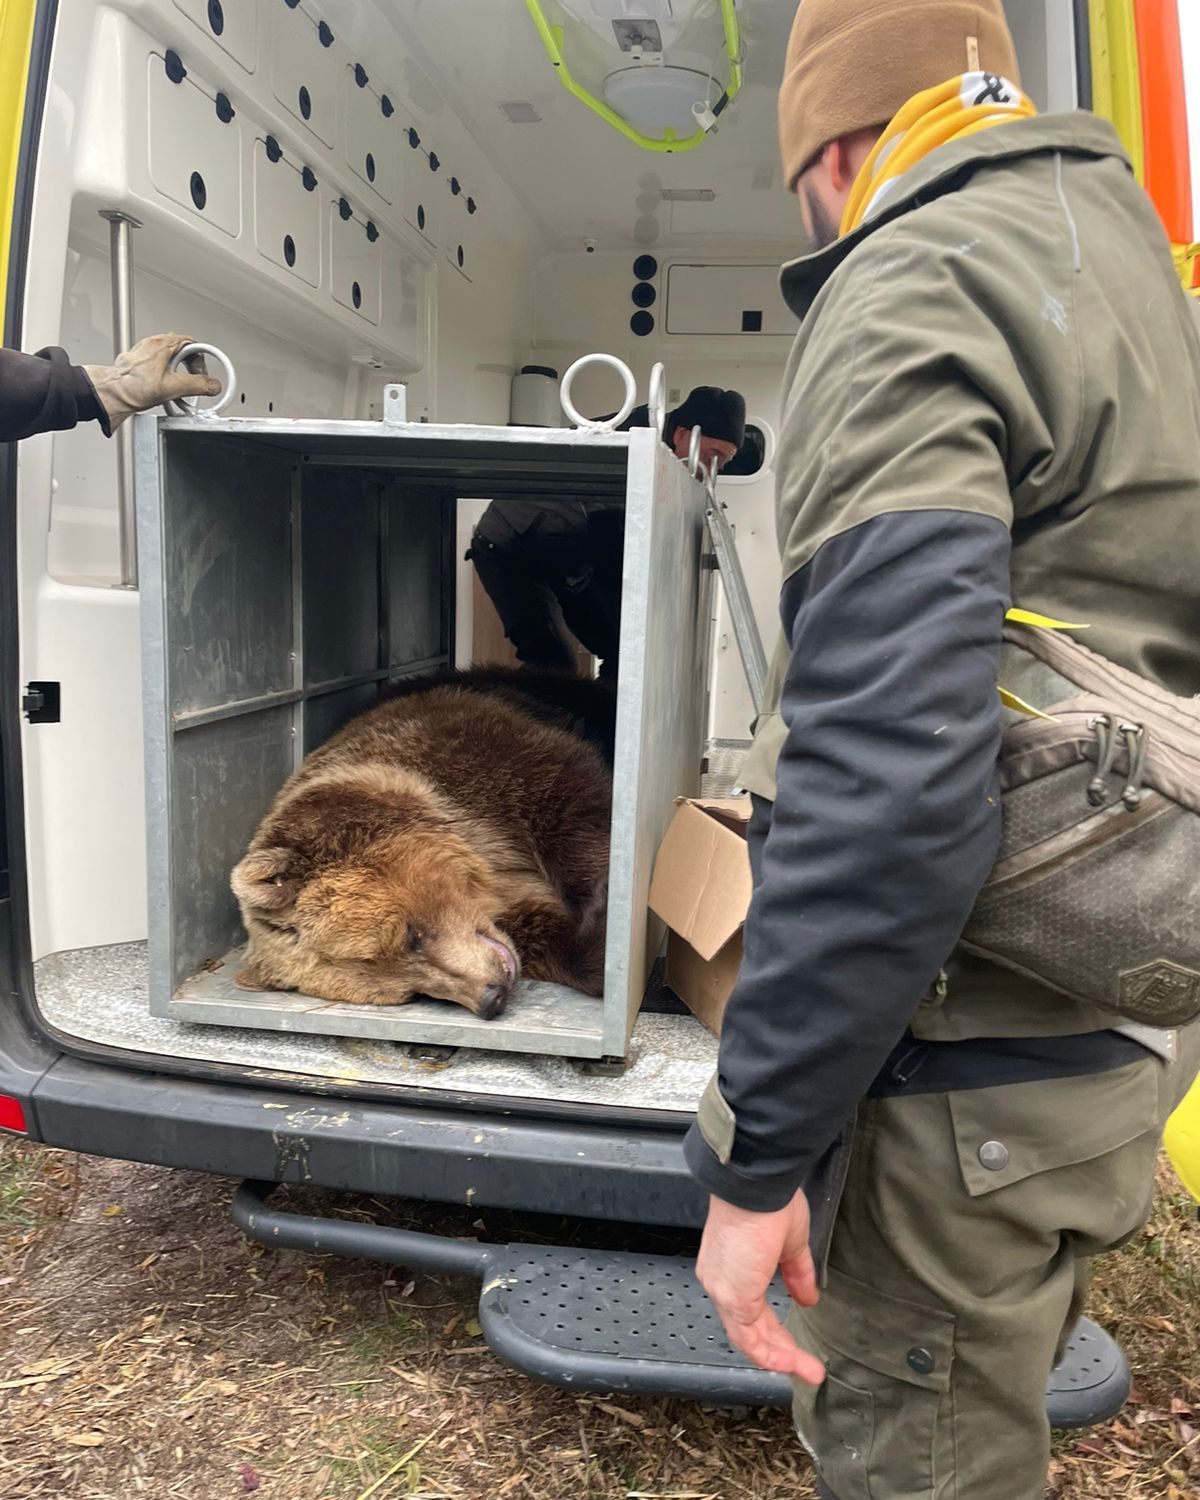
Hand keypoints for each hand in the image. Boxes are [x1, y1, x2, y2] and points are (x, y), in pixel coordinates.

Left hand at [83, 332, 220, 429]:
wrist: (111, 395)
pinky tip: (164, 390)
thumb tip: (213, 385)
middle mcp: (153, 345)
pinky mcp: (138, 363)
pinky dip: (166, 377)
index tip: (203, 374)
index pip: (192, 344)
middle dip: (191, 368)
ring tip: (177, 388)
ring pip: (171, 359)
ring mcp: (145, 353)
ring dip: (178, 373)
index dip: (202, 360)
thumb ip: (197, 385)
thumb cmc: (131, 387)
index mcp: (162, 344)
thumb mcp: (172, 387)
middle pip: (182, 351)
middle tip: (192, 382)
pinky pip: (159, 366)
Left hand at [696, 1188, 824, 1383]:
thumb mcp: (790, 1243)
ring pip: (749, 1337)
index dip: (773, 1329)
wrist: (758, 1186)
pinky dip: (771, 1353)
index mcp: (730, 1265)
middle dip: (780, 1348)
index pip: (750, 1308)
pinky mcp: (733, 1297)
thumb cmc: (771, 1201)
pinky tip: (792, 1361)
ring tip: (807, 1370)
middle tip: (805, 1366)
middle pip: (748, 1328)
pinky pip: (750, 1337)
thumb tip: (807, 1299)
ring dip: (779, 1356)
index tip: (794, 1345)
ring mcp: (723, 1290)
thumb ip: (796, 1273)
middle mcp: (720, 1280)